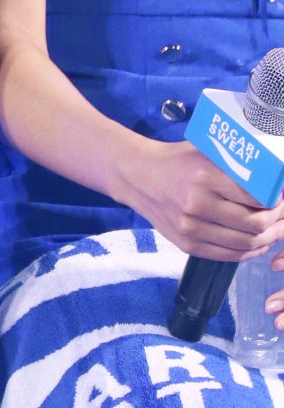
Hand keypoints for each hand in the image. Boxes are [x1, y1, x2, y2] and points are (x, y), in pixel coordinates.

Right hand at [119, 138, 283, 262]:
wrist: (139, 177)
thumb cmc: (177, 161)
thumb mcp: (206, 151)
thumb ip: (236, 163)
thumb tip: (272, 178)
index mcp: (205, 177)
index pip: (256, 198)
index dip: (276, 201)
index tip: (280, 198)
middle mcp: (197, 205)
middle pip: (254, 224)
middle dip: (276, 221)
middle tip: (281, 214)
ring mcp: (190, 228)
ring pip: (245, 243)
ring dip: (267, 239)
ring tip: (273, 230)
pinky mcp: (187, 244)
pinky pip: (228, 256)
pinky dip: (249, 252)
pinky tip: (257, 243)